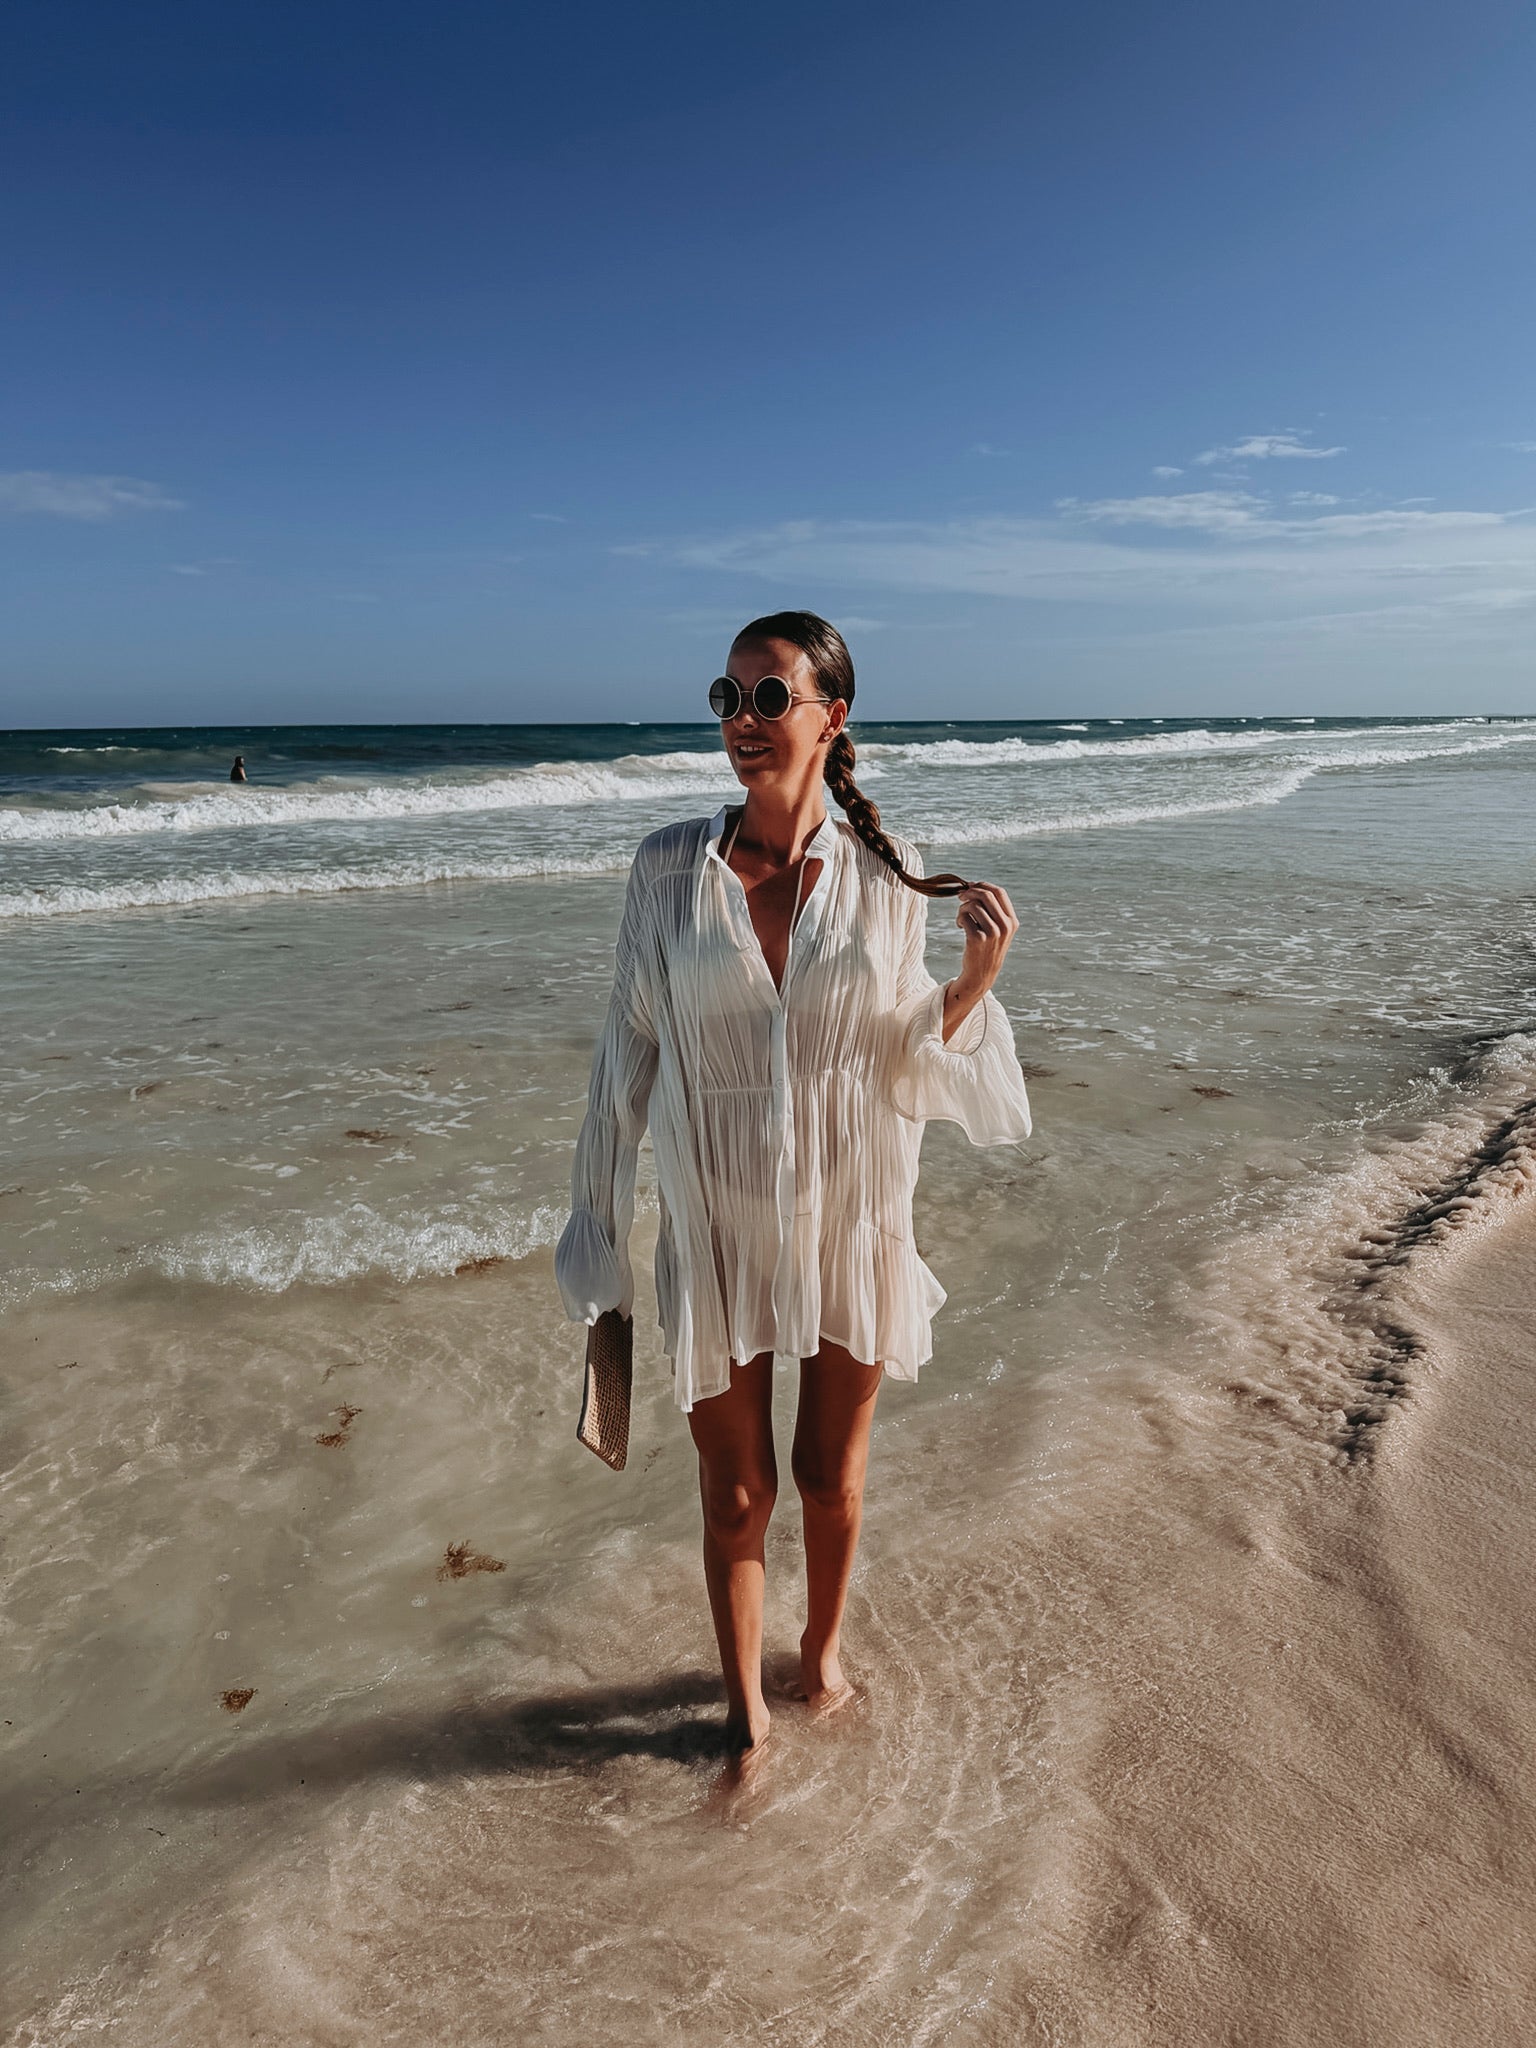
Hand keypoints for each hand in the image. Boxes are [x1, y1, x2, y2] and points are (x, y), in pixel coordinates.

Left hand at [951, 881, 1017, 998]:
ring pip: (973, 905)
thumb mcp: (999, 930)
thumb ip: (992, 910)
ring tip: (962, 918)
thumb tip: (973, 886)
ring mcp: (992, 933)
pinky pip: (964, 917)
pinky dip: (959, 919)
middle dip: (970, 892)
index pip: (999, 892)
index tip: (970, 886)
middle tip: (960, 896)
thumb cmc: (986, 948)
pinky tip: (960, 926)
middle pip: (986, 895)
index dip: (983, 885)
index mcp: (1012, 921)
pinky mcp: (977, 939)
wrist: (981, 974)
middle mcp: (1005, 926)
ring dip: (962, 908)